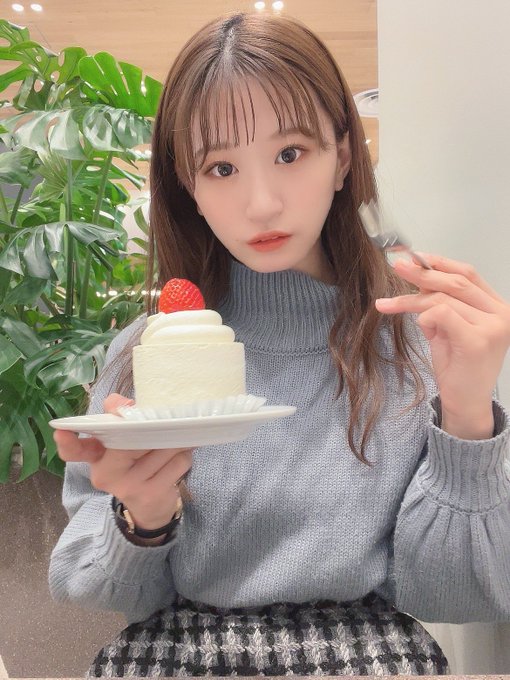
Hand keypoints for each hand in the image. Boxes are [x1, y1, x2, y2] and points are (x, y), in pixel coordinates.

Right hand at [54, 393, 193, 528]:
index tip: (61, 432)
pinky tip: (178, 458)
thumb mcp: (123, 443)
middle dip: (152, 428)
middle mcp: (105, 474)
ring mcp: (127, 487)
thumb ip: (119, 418)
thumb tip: (127, 404)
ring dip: (174, 440)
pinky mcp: (150, 494)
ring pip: (160, 448)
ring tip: (174, 440)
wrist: (150, 507)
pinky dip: (183, 455)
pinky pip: (176, 462)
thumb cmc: (135, 463)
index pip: (74, 451)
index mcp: (95, 457)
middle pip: (131, 440)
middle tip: (164, 420)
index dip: (68, 441)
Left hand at [375, 254, 509, 438]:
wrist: (465, 403)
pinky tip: (422, 329)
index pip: (469, 274)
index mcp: (496, 308)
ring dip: (410, 300)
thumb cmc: (458, 368)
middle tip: (396, 266)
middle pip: (456, 282)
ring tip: (388, 304)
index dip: (440, 262)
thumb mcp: (447, 329)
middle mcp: (501, 314)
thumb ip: (439, 305)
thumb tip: (418, 279)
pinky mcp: (479, 340)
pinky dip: (424, 317)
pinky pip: (442, 314)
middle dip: (421, 273)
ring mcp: (493, 327)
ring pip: (443, 299)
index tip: (415, 256)